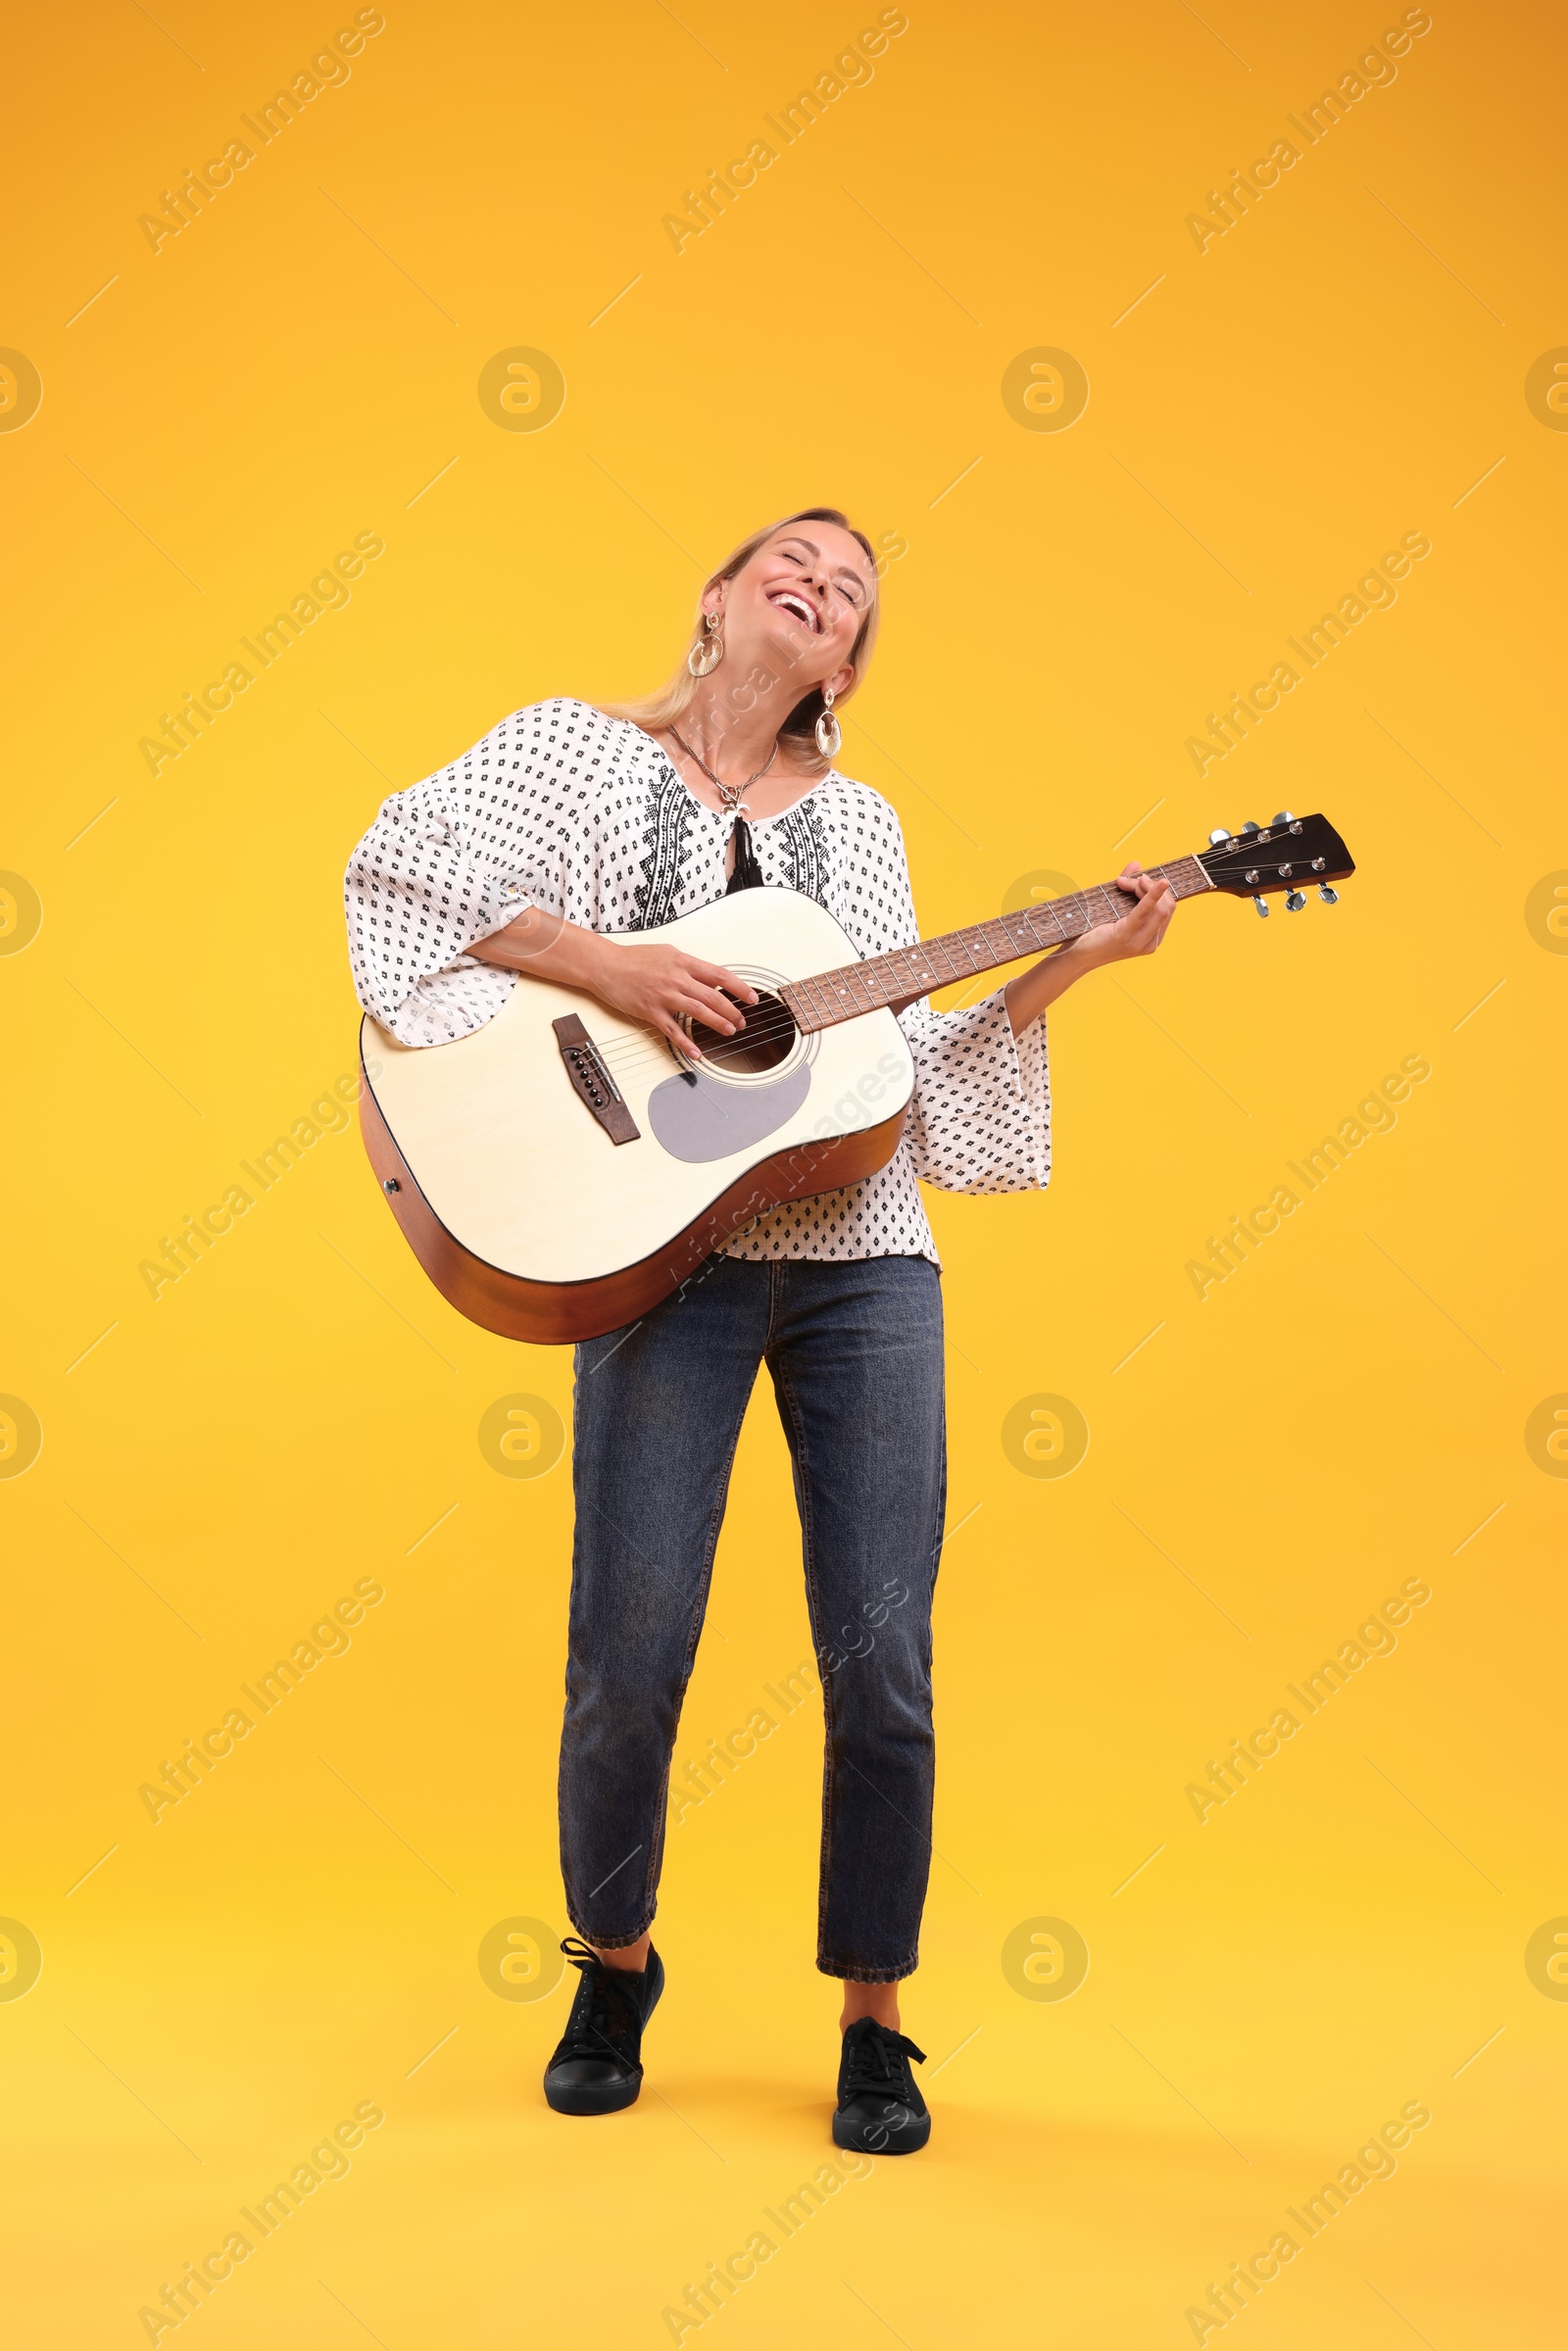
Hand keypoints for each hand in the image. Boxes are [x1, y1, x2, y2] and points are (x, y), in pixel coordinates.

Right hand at [587, 940, 757, 1058]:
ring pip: (698, 1012)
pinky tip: (697, 1053)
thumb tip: (710, 977)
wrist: (606, 965)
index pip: (719, 975)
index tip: (751, 997)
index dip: (739, 988)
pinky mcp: (651, 1011)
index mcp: (683, 962)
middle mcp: (676, 979)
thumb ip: (689, 965)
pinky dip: (686, 1044)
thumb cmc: (635, 958)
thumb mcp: (668, 952)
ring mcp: (664, 996)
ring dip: (717, 1023)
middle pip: (713, 996)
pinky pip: (672, 1031)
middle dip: (732, 1011)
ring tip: (730, 1031)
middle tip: (742, 1021)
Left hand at [1071, 862, 1175, 965]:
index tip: (1136, 878)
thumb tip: (1136, 864)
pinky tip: (1160, 883)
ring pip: (1160, 907)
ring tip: (1124, 883)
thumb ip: (1127, 886)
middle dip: (1150, 886)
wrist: (1073, 955)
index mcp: (1152, 938)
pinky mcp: (1127, 936)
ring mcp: (1141, 942)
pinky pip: (1146, 911)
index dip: (1156, 889)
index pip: (1167, 908)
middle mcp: (1151, 943)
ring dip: (1144, 887)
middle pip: (1166, 906)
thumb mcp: (1114, 906)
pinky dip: (1154, 895)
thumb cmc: (1092, 931)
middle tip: (1128, 881)